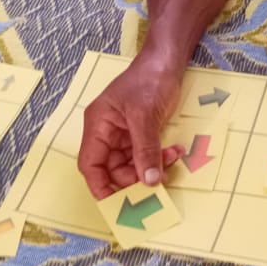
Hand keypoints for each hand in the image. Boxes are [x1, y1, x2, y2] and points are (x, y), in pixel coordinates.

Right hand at [77, 58, 186, 199]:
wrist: (167, 62)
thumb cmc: (148, 80)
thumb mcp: (144, 115)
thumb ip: (145, 150)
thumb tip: (149, 181)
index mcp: (98, 125)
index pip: (90, 163)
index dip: (99, 186)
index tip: (116, 204)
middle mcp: (107, 133)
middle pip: (113, 169)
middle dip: (135, 177)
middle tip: (156, 181)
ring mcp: (124, 134)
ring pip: (133, 164)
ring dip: (153, 166)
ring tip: (172, 158)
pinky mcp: (141, 134)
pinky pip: (147, 155)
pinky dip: (161, 157)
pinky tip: (175, 150)